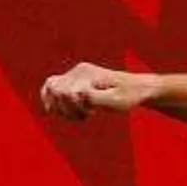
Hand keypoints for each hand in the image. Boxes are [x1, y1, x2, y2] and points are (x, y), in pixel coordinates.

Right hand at [39, 63, 155, 120]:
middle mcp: (78, 71)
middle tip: (87, 114)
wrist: (137, 89)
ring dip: (61, 109)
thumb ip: (95, 98)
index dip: (73, 107)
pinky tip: (76, 113)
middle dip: (66, 109)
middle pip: (54, 90)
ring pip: (49, 91)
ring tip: (81, 114)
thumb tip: (76, 93)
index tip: (91, 113)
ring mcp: (74, 74)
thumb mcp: (116, 102)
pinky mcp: (73, 81)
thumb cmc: (128, 97)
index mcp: (87, 74)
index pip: (64, 92)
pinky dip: (58, 106)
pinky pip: (51, 91)